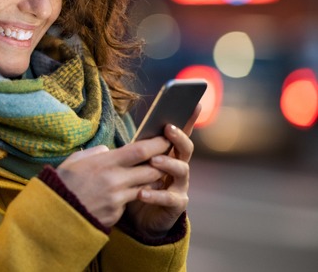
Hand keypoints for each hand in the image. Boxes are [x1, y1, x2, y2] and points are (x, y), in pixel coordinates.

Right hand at [55, 134, 173, 227]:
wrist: (54, 214)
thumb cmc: (63, 183)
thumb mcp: (75, 161)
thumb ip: (95, 153)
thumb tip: (109, 151)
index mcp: (104, 163)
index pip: (140, 151)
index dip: (157, 143)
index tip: (166, 138)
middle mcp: (114, 181)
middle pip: (151, 169)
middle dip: (161, 164)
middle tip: (166, 157)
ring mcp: (117, 199)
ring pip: (146, 187)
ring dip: (151, 181)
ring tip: (150, 174)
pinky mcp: (116, 214)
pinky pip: (131, 202)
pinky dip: (133, 196)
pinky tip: (127, 193)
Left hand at [123, 105, 199, 237]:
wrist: (140, 218)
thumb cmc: (137, 184)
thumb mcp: (135, 165)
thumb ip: (136, 151)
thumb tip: (128, 138)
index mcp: (169, 154)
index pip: (179, 134)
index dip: (188, 119)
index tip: (194, 103)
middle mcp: (179, 167)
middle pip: (185, 148)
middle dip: (178, 137)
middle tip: (168, 129)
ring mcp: (180, 186)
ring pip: (181, 170)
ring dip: (168, 163)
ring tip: (154, 161)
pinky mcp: (176, 204)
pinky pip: (169, 198)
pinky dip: (156, 194)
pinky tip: (142, 192)